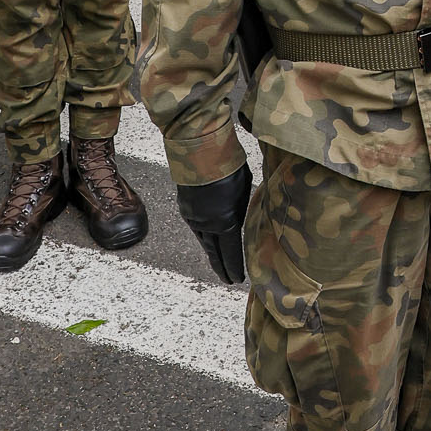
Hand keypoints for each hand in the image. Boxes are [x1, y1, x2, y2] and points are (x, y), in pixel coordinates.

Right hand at [176, 163, 252, 283]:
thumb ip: (243, 209)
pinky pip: (196, 228)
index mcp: (224, 222)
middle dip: (222, 267)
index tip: (238, 280)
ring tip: (219, 265)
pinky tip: (208, 240)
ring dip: (212, 253)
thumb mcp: (244, 189)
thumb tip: (244, 219)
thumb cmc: (228, 167)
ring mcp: (193, 217)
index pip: (230, 252)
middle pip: (214, 252)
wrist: (200, 150)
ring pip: (204, 241)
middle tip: (227, 280)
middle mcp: (206, 224)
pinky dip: (204, 237)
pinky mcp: (185, 208)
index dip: (234, 267)